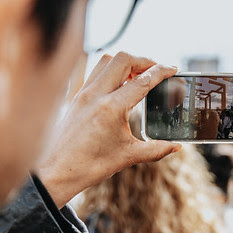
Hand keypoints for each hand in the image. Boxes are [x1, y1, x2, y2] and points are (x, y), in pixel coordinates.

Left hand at [35, 52, 180, 206]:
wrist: (56, 172)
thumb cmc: (89, 166)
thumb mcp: (127, 157)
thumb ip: (156, 150)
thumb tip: (176, 147)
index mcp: (111, 109)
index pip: (142, 81)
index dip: (161, 71)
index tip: (173, 68)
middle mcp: (95, 95)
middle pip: (123, 59)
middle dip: (144, 60)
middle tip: (156, 70)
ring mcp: (83, 93)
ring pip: (106, 60)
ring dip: (125, 61)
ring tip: (137, 74)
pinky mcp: (75, 96)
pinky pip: (94, 72)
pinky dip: (110, 70)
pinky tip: (118, 83)